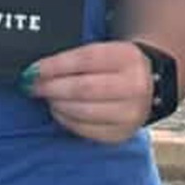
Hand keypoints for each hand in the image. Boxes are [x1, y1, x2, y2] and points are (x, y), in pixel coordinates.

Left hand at [24, 41, 153, 143]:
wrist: (151, 82)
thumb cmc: (117, 64)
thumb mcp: (104, 50)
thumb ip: (75, 59)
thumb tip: (38, 70)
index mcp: (127, 58)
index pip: (84, 60)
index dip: (54, 66)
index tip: (33, 70)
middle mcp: (134, 86)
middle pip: (82, 89)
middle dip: (51, 88)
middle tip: (32, 86)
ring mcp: (130, 114)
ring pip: (82, 112)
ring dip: (57, 104)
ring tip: (47, 97)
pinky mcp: (122, 134)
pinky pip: (86, 130)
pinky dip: (67, 120)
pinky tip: (59, 111)